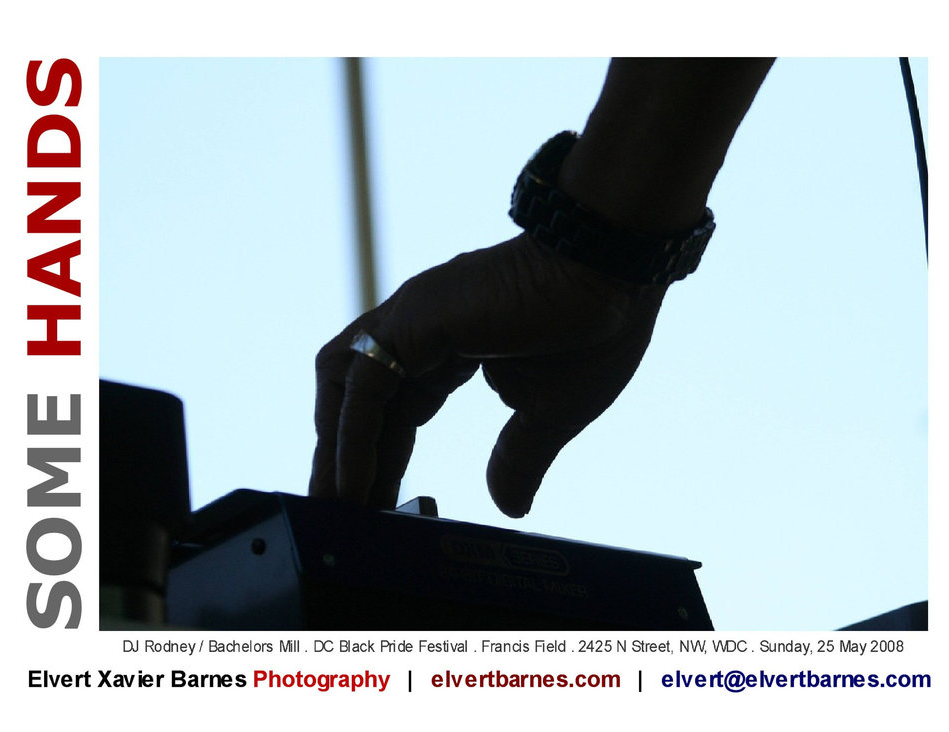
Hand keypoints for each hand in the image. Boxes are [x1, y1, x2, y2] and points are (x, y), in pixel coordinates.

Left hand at [309, 233, 667, 516]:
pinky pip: (363, 388)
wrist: (612, 272)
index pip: (396, 410)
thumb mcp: (551, 414)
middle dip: (347, 459)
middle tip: (342, 516)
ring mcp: (409, 320)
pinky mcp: (411, 322)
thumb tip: (509, 506)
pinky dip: (351, 438)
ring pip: (346, 390)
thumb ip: (519, 457)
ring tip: (339, 507)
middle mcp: (418, 329)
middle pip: (361, 402)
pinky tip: (354, 485)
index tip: (379, 506)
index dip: (382, 458)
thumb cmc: (593, 329)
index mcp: (448, 346)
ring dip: (336, 448)